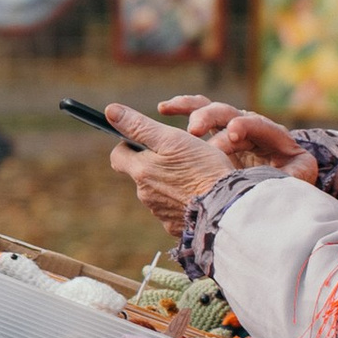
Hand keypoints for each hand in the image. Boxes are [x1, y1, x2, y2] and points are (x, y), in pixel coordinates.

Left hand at [106, 101, 315, 225]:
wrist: (226, 208)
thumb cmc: (202, 168)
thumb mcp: (172, 138)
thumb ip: (139, 126)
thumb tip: (110, 111)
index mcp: (141, 172)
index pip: (118, 155)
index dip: (129, 144)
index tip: (148, 140)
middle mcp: (146, 195)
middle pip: (140, 174)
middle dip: (154, 164)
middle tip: (180, 156)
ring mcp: (161, 213)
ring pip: (158, 192)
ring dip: (170, 182)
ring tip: (195, 175)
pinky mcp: (177, 227)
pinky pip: (174, 210)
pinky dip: (182, 201)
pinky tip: (201, 194)